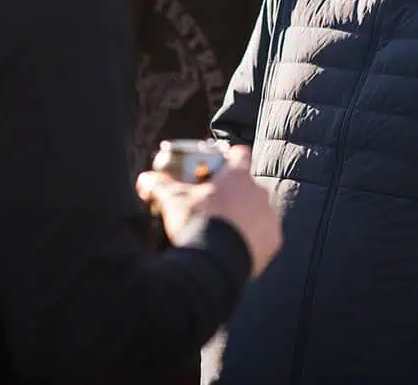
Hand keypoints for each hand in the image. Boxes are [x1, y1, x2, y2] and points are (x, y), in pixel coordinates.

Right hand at [137, 146, 281, 277]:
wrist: (215, 263)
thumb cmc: (196, 223)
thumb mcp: (172, 200)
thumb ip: (159, 185)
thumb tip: (144, 180)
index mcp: (239, 176)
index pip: (239, 154)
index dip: (227, 158)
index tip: (216, 167)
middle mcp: (260, 192)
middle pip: (247, 185)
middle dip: (233, 193)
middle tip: (214, 205)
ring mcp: (270, 216)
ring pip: (257, 210)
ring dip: (245, 216)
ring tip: (224, 231)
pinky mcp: (274, 241)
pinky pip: (264, 235)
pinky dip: (252, 239)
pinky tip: (234, 247)